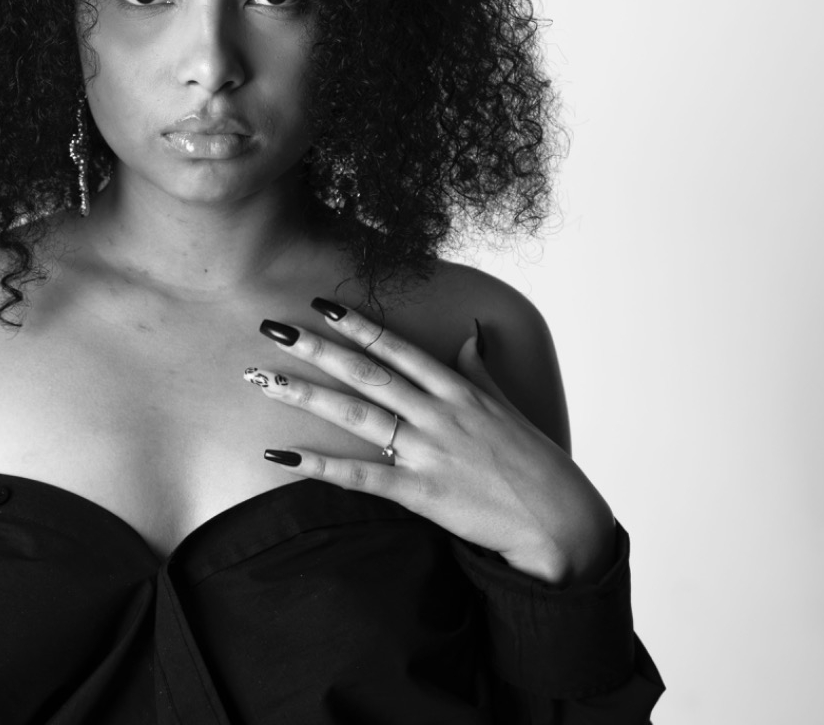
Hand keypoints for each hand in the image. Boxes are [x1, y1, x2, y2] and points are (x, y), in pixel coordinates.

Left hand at [245, 300, 615, 584]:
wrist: (560, 520)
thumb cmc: (534, 463)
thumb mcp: (506, 406)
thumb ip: (478, 369)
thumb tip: (468, 335)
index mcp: (457, 389)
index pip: (398, 348)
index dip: (358, 325)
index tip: (321, 304)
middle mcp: (438, 413)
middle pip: (366, 372)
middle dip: (315, 348)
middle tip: (271, 327)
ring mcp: (428, 451)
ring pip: (355, 414)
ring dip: (305, 394)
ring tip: (263, 378)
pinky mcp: (421, 492)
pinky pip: (360, 475)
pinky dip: (318, 465)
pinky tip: (281, 454)